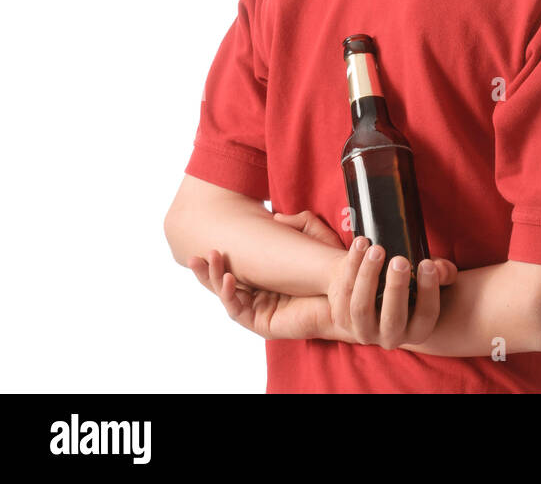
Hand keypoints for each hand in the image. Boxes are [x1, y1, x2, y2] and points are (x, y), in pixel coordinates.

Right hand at [187, 210, 340, 340]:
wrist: (347, 296)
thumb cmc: (334, 270)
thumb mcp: (315, 239)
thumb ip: (298, 222)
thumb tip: (275, 216)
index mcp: (265, 277)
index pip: (234, 266)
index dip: (219, 256)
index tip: (207, 237)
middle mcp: (258, 294)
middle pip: (221, 282)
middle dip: (206, 268)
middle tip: (193, 254)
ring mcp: (258, 309)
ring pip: (225, 295)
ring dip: (212, 277)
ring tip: (208, 257)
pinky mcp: (262, 323)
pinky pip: (237, 310)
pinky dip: (228, 294)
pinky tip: (227, 277)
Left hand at [326, 236, 457, 350]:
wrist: (375, 287)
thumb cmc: (410, 282)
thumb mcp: (429, 277)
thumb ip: (441, 272)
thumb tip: (438, 268)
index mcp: (418, 331)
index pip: (426, 315)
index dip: (428, 290)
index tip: (427, 264)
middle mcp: (391, 338)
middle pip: (392, 318)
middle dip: (396, 288)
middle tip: (399, 260)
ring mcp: (363, 331)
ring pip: (361, 308)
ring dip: (368, 276)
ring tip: (376, 249)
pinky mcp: (342, 319)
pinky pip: (343, 294)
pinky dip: (351, 267)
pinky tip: (361, 244)